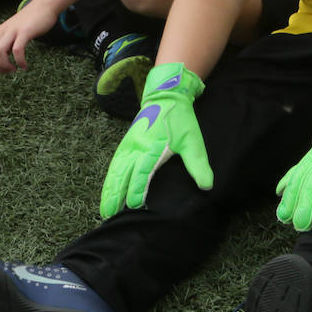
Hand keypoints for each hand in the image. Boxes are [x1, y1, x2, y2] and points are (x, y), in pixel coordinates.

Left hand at [0, 0, 55, 71]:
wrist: (44, 5)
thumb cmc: (30, 21)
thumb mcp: (13, 31)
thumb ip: (6, 42)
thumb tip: (2, 59)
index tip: (1, 68)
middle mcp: (2, 31)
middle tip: (9, 71)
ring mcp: (13, 31)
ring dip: (5, 66)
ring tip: (15, 69)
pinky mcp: (25, 31)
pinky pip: (17, 50)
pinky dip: (19, 61)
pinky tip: (24, 66)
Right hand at [100, 63, 211, 218]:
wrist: (166, 95)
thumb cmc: (180, 120)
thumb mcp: (192, 141)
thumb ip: (198, 165)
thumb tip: (207, 187)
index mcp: (152, 147)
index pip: (142, 172)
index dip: (137, 189)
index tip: (135, 205)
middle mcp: (136, 147)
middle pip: (122, 174)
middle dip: (115, 195)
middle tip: (109, 215)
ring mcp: (129, 145)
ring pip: (115, 170)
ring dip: (108, 190)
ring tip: (104, 209)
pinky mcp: (126, 144)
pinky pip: (114, 164)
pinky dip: (109, 179)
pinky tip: (107, 190)